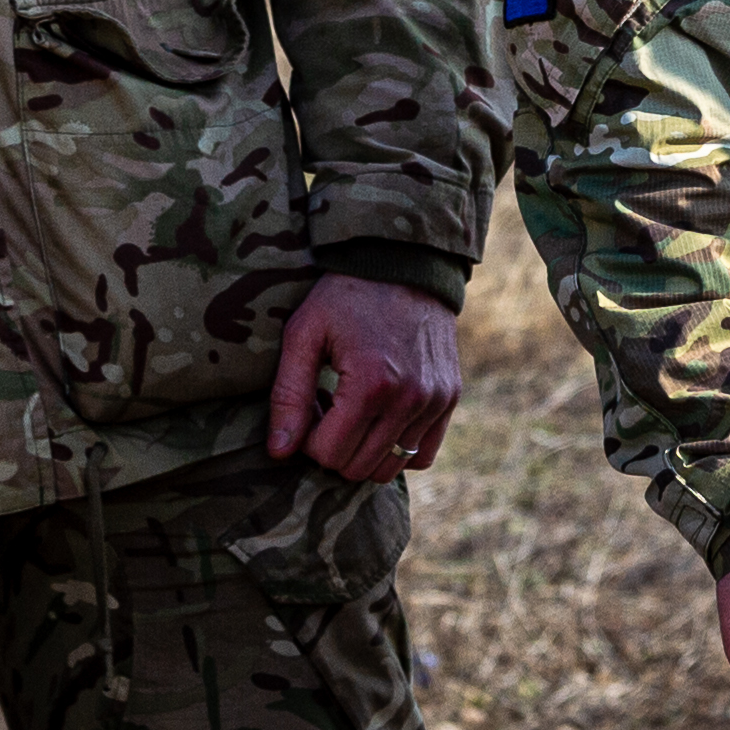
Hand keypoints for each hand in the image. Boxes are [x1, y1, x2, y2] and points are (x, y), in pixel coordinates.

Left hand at [265, 273, 462, 480]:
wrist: (405, 262)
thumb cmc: (347, 296)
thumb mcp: (305, 333)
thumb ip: (288, 395)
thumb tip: (280, 453)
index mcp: (370, 384)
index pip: (329, 454)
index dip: (307, 440)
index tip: (310, 405)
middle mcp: (409, 399)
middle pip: (358, 467)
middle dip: (334, 447)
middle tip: (328, 408)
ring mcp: (435, 401)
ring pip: (389, 468)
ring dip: (363, 450)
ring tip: (353, 412)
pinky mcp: (450, 398)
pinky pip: (423, 455)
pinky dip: (397, 449)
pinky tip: (381, 419)